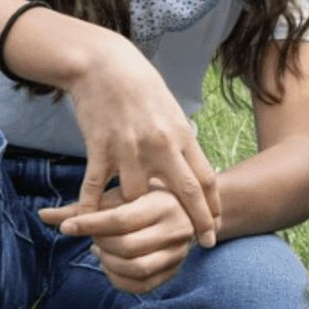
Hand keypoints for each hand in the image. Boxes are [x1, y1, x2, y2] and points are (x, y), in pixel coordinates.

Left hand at [41, 182, 195, 293]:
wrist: (183, 208)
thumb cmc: (142, 198)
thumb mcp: (117, 196)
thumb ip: (81, 207)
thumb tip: (41, 216)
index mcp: (164, 203)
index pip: (121, 219)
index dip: (89, 225)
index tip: (66, 228)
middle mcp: (177, 228)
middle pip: (127, 246)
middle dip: (101, 244)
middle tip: (92, 236)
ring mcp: (179, 253)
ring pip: (135, 268)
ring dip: (108, 262)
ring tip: (101, 249)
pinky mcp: (175, 271)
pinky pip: (141, 286)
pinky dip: (117, 279)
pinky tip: (110, 264)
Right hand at [65, 36, 220, 246]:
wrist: (103, 64)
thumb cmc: (141, 88)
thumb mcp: (171, 112)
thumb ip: (181, 142)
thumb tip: (194, 170)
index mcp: (181, 134)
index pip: (206, 178)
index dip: (213, 206)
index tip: (218, 225)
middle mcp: (160, 144)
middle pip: (185, 192)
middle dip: (197, 221)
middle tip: (205, 244)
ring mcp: (129, 148)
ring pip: (136, 198)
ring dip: (135, 218)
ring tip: (136, 236)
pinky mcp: (99, 148)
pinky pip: (95, 189)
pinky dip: (91, 210)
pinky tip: (90, 225)